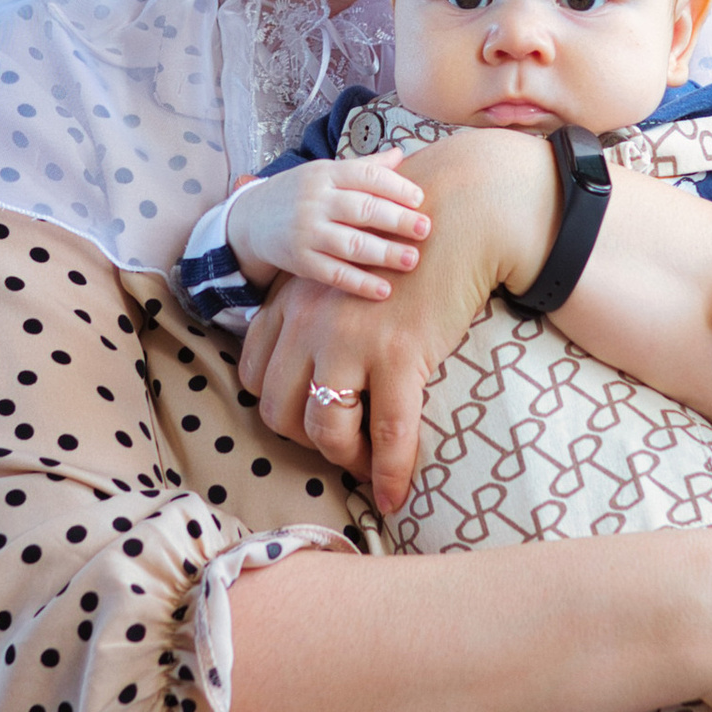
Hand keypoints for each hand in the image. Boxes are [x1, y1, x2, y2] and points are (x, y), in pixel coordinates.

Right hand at [228, 151, 429, 301]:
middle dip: (396, 220)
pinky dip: (360, 283)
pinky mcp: (300, 262)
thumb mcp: (326, 173)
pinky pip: (334, 274)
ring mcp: (306, 232)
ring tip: (412, 260)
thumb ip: (364, 167)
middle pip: (362, 209)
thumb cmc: (300, 194)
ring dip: (384, 253)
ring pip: (351, 245)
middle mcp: (315, 201)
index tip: (420, 199)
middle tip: (424, 229)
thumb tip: (401, 154)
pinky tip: (384, 290)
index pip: (366, 176)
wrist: (250, 220)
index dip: (395, 186)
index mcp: (326, 174)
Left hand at [241, 125, 553, 511]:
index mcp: (288, 301)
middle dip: (306, 440)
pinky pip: (387, 434)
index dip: (279, 408)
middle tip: (341, 446)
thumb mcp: (337, 268)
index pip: (254, 374)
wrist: (457, 217)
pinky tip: (395, 494)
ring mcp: (349, 341)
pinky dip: (390, 473)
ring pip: (325, 430)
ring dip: (345, 459)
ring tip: (369, 466)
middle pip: (279, 410)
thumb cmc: (403, 245)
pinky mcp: (398, 356)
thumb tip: (316, 362)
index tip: (308, 420)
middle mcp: (306, 323)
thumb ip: (312, 307)